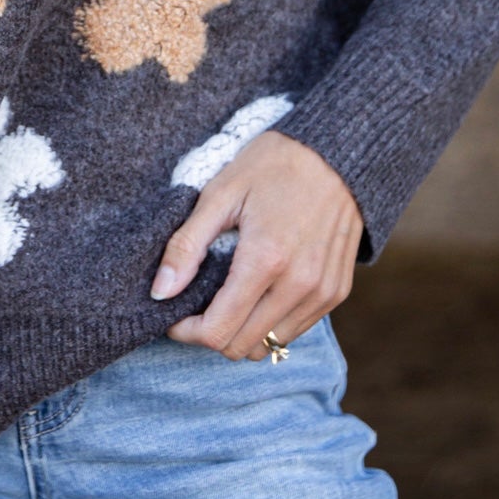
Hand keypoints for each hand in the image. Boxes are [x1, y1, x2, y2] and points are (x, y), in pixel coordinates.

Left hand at [151, 130, 362, 358]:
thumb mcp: (221, 193)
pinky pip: (295, 329)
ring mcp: (323, 292)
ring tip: (227, 297)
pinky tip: (258, 290)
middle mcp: (299, 285)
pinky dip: (270, 322)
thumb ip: (187, 245)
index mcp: (266, 260)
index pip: (218, 332)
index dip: (186, 331)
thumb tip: (160, 292)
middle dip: (210, 333)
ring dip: (241, 332)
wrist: (336, 150)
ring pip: (270, 346)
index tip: (173, 313)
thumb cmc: (273, 165)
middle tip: (196, 305)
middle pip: (241, 348)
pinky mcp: (338, 292)